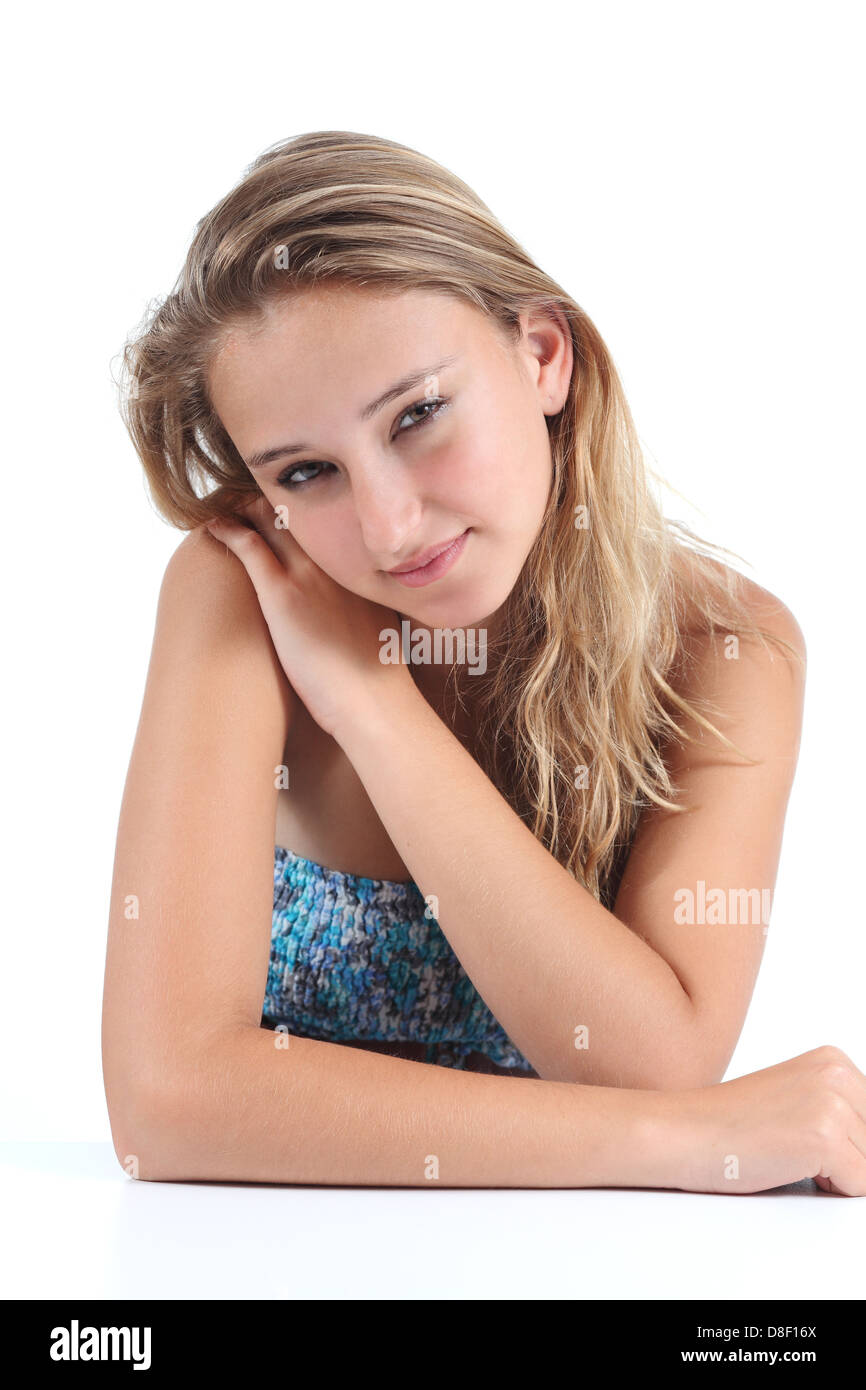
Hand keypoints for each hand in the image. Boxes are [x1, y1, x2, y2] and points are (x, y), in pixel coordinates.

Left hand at [203, 496, 415, 739]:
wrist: (375, 703)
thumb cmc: (377, 680)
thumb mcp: (378, 628)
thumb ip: (362, 607)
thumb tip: (350, 617)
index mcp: (359, 566)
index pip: (324, 520)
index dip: (298, 509)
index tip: (279, 508)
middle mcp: (335, 560)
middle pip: (297, 511)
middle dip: (268, 501)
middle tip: (241, 501)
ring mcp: (309, 574)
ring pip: (270, 518)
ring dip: (244, 510)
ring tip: (223, 509)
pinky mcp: (283, 595)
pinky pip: (249, 546)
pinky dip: (227, 530)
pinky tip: (212, 527)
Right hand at [655, 1045, 865, 1195]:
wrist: (685, 1132)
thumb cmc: (730, 1124)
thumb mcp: (797, 1100)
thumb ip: (842, 1111)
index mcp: (833, 1060)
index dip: (850, 1141)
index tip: (810, 1139)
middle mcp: (837, 1074)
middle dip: (848, 1158)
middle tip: (795, 1147)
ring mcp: (832, 1103)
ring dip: (837, 1174)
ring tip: (789, 1154)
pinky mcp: (823, 1138)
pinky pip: (859, 1186)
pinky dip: (828, 1189)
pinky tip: (788, 1165)